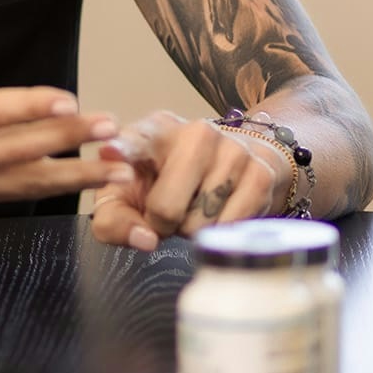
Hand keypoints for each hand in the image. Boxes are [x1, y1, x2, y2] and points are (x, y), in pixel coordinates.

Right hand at [0, 0, 130, 211]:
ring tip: (120, 171)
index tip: (65, 100)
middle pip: (16, 149)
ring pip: (25, 180)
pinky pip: (19, 195)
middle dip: (66, 139)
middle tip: (109, 126)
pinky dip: (57, 190)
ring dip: (75, 175)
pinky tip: (92, 183)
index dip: (24, 108)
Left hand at [91, 110, 286, 250]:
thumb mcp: (126, 196)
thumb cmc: (161, 182)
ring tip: (194, 206)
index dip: (122, 149)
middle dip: (162, 223)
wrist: (226, 165)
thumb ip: (114, 220)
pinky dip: (220, 231)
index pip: (134, 141)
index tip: (111, 152)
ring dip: (193, 228)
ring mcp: (231, 149)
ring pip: (201, 221)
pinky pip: (232, 226)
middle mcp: (194, 133)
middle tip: (165, 212)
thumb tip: (146, 240)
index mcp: (151, 132)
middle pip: (166, 207)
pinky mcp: (261, 172)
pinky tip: (217, 211)